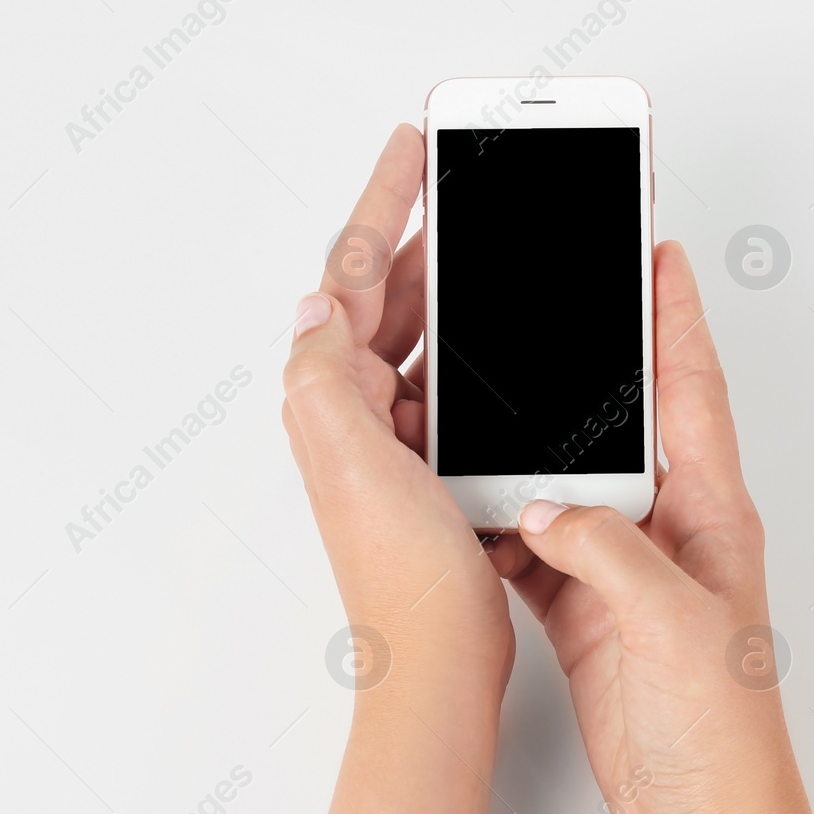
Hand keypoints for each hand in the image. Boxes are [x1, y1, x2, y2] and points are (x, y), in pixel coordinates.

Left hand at [281, 124, 513, 700]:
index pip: (350, 276)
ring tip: (482, 247)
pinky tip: (500, 348)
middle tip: (452, 182)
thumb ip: (326, 375)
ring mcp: (393, 443)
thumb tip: (313, 302)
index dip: (382, 204)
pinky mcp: (431, 472)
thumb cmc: (406, 580)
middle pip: (386, 298)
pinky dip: (472, 356)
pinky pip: (448, 388)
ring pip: (421, 341)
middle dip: (418, 235)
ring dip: (449, 292)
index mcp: (332, 400)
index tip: (411, 151)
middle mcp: (355, 416)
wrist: (438, 663)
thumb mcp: (353, 461)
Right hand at [488, 242, 813, 813]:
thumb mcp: (673, 623)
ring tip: (487, 394)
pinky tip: (468, 501)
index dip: (676, 318)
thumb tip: (545, 505)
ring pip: (568, 481)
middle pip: (624, 422)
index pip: (692, 391)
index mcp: (712, 515)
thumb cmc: (726, 734)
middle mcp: (671, 531)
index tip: (658, 251)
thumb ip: (607, 550)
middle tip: (556, 303)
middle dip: (592, 362)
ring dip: (531, 444)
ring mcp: (626, 571)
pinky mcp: (588, 612)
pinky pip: (535, 544)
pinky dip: (501, 521)